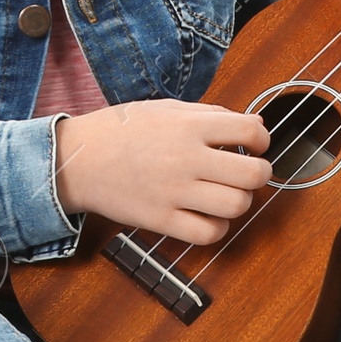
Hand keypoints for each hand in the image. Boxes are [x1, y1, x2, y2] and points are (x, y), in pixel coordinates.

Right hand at [53, 99, 272, 245]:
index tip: (255, 145)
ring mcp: (173, 193)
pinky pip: (208, 234)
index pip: (250, 132)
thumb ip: (211, 113)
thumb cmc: (121, 130)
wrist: (77, 160)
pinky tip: (208, 215)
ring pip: (236, 206)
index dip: (263, 139)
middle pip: (253, 174)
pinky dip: (217, 227)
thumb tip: (255, 124)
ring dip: (240, 201)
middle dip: (260, 173)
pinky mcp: (160, 221)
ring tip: (227, 194)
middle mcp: (185, 159)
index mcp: (188, 127)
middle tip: (248, 172)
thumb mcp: (166, 107)